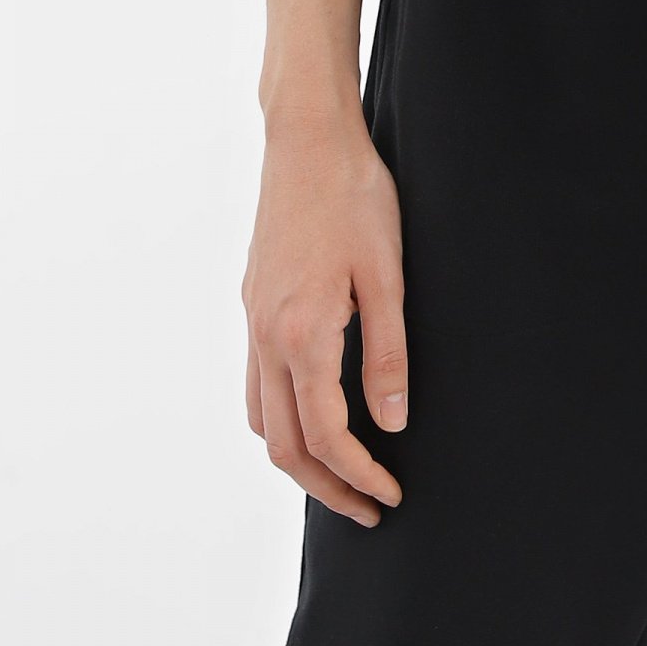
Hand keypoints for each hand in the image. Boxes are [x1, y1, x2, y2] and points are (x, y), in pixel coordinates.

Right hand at [244, 109, 407, 525]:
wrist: (307, 138)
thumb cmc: (355, 196)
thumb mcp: (387, 274)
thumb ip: (388, 354)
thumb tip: (393, 425)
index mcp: (301, 334)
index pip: (326, 435)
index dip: (359, 475)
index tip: (391, 495)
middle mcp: (266, 336)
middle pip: (282, 445)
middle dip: (326, 486)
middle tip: (369, 507)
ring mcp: (253, 320)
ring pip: (260, 419)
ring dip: (297, 459)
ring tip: (342, 474)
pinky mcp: (253, 303)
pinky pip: (255, 384)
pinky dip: (279, 418)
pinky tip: (311, 411)